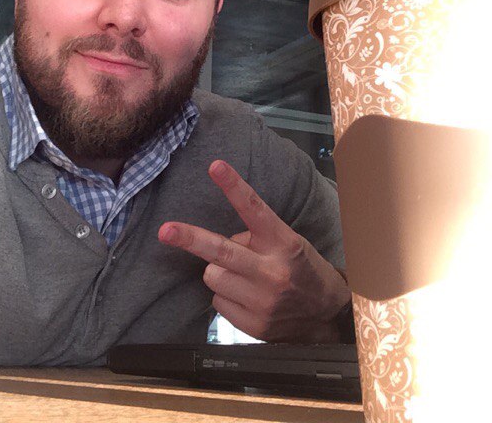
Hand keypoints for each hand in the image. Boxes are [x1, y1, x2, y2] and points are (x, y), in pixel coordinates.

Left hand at [158, 159, 349, 342]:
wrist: (325, 314)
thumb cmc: (301, 269)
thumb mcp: (287, 244)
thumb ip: (254, 238)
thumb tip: (219, 243)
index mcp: (283, 243)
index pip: (254, 209)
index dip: (233, 186)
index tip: (215, 167)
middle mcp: (272, 271)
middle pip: (221, 251)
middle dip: (189, 238)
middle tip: (166, 230)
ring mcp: (262, 301)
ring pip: (213, 276)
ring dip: (219, 272)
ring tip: (243, 277)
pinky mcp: (253, 324)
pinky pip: (217, 302)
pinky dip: (226, 296)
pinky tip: (246, 297)